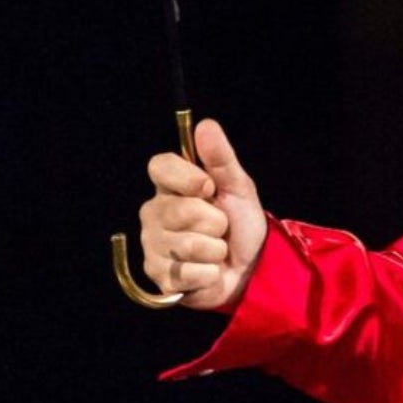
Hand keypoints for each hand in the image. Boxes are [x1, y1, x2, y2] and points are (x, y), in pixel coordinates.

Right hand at [139, 118, 268, 310]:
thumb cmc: (240, 224)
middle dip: (214, 221)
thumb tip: (206, 125)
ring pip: (188, 244)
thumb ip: (221, 158)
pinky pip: (189, 272)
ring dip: (216, 249)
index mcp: (170, 187)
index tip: (208, 187)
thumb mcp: (238, 187)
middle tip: (220, 227)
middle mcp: (154, 214)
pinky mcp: (159, 277)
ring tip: (216, 249)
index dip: (186, 177)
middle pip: (180, 210)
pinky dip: (210, 273)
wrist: (249, 267)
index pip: (159, 166)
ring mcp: (153, 246)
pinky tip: (209, 271)